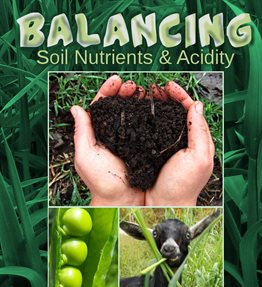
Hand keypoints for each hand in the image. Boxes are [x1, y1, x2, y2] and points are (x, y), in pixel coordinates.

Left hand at [71, 75, 143, 205]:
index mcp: (98, 134)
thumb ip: (81, 132)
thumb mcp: (85, 156)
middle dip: (125, 92)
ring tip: (143, 92)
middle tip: (132, 85)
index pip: (101, 106)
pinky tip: (153, 108)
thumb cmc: (101, 181)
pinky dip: (149, 115)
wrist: (122, 199)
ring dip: (137, 100)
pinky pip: (146, 127)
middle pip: (118, 106)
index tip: (116, 80)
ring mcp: (129, 140)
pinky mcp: (143, 146)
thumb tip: (75, 108)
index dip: (108, 91)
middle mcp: (113, 135)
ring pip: (133, 113)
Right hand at [145, 81, 214, 205]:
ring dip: (157, 106)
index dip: (181, 96)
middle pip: (178, 112)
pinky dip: (147, 120)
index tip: (168, 86)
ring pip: (165, 120)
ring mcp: (170, 147)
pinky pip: (152, 131)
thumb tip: (196, 105)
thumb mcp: (198, 158)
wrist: (163, 204)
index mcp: (198, 141)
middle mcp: (185, 142)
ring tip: (146, 97)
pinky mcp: (156, 152)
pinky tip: (140, 115)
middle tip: (154, 89)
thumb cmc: (182, 185)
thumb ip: (200, 132)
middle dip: (168, 98)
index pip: (192, 110)